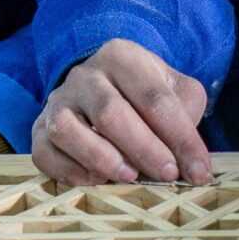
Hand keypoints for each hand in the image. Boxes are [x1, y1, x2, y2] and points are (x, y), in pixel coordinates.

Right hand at [30, 38, 211, 185]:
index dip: (180, 137)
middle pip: (110, 112)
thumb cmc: (145, 95)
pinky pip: (45, 151)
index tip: (199, 171)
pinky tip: (96, 182)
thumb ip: (187, 114)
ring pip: (68, 129)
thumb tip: (193, 160)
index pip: (154, 98)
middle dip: (143, 148)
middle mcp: (84, 75)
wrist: (102, 86)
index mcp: (121, 57)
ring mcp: (58, 101)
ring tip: (130, 177)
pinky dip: (69, 170)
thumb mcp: (174, 90)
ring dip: (100, 158)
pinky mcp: (39, 128)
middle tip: (168, 175)